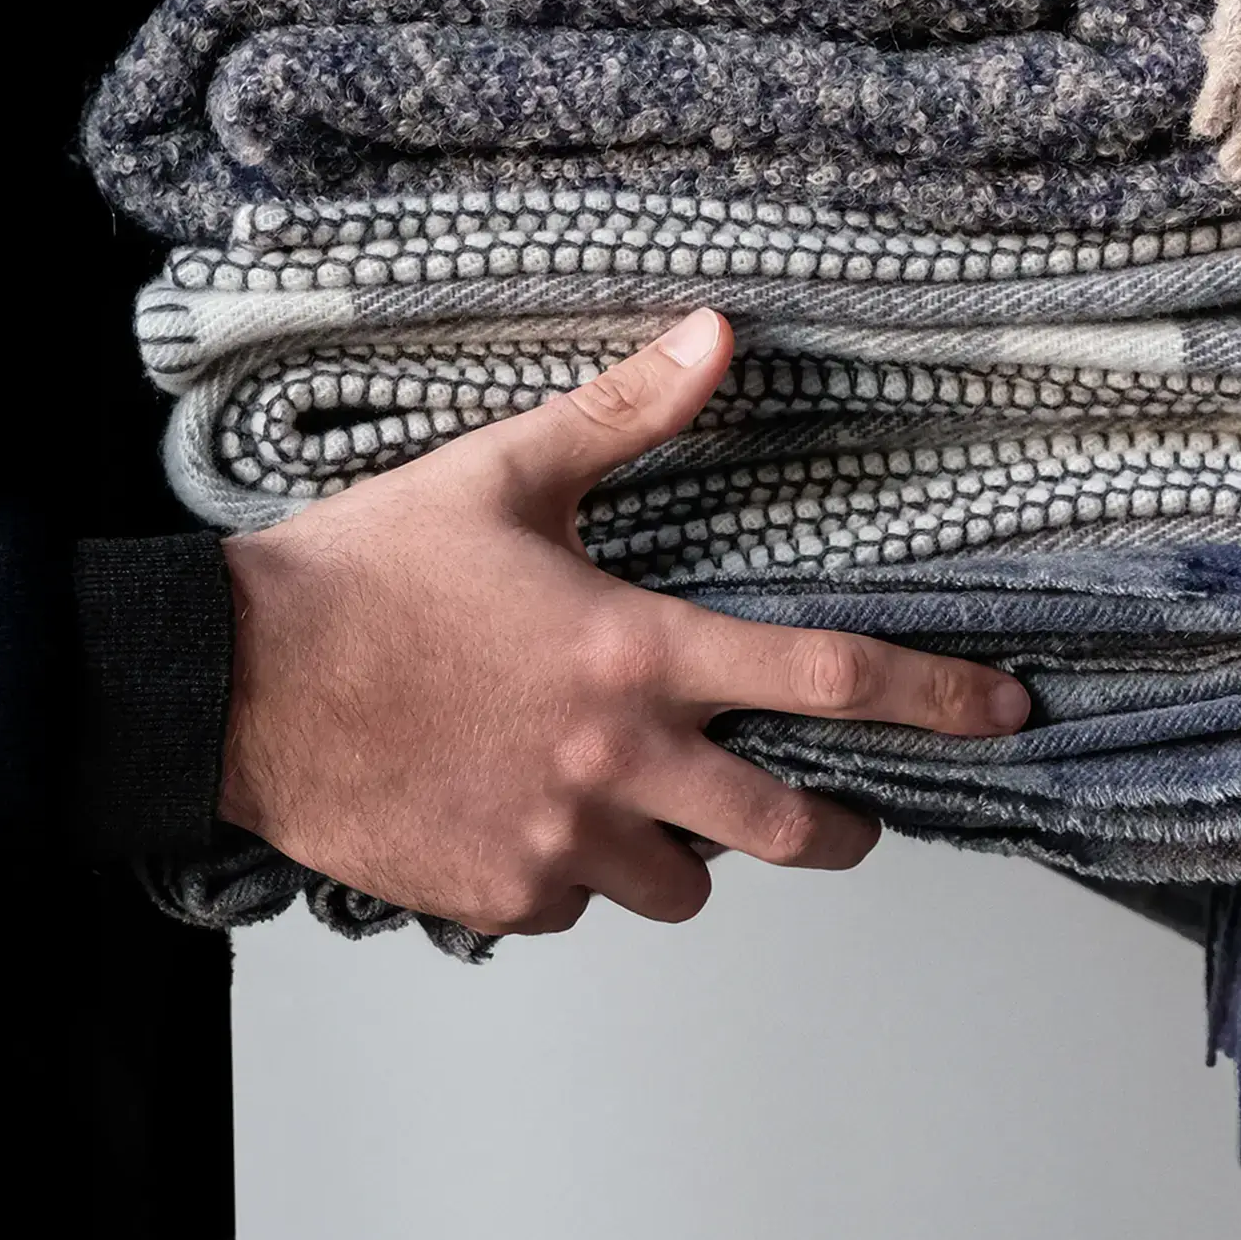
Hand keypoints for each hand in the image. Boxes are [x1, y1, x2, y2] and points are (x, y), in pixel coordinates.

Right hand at [217, 308, 1030, 935]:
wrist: (232, 683)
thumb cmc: (370, 571)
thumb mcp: (508, 473)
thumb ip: (627, 413)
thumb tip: (718, 333)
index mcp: (639, 651)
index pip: (827, 678)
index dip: (936, 696)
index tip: (1008, 711)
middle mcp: (620, 763)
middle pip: (789, 830)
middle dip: (837, 830)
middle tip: (840, 818)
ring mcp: (559, 842)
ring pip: (682, 884)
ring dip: (686, 850)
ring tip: (644, 800)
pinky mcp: (496, 896)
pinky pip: (578, 907)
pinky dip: (578, 875)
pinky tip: (533, 817)